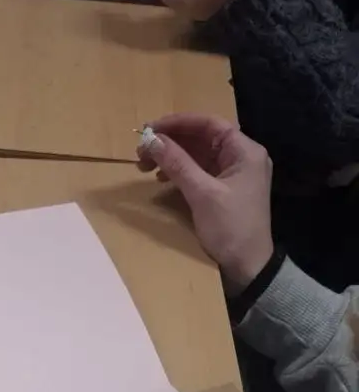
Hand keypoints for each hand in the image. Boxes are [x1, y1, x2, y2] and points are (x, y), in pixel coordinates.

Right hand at [138, 113, 273, 293]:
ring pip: (198, 156)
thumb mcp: (202, 194)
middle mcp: (241, 158)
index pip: (209, 124)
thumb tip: (151, 140)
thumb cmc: (231, 228)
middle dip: (171, 142)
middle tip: (142, 151)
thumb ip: (177, 164)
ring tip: (145, 165)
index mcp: (245, 152)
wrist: (248, 268)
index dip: (178, 123)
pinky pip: (199, 173)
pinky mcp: (224, 192)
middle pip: (202, 139)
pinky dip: (179, 172)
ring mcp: (233, 176)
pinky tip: (161, 178)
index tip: (150, 129)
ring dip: (172, 157)